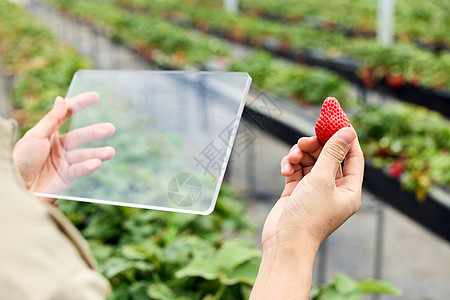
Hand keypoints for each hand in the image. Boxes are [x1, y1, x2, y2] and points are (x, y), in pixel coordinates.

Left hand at [13, 92, 114, 202]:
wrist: (16, 188)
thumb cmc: (21, 160)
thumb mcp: (35, 137)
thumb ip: (51, 120)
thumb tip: (61, 100)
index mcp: (48, 133)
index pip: (67, 115)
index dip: (80, 104)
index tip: (95, 96)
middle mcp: (58, 146)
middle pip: (80, 136)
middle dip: (95, 132)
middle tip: (110, 128)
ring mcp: (63, 162)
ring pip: (84, 154)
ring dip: (98, 153)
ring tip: (110, 152)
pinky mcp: (66, 177)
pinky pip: (79, 170)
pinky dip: (88, 167)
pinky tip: (97, 164)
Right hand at [250, 127, 363, 298]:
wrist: (285, 243)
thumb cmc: (308, 215)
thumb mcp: (323, 179)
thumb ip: (333, 152)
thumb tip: (348, 131)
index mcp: (349, 190)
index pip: (353, 157)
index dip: (346, 137)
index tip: (336, 119)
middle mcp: (334, 189)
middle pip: (329, 156)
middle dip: (316, 146)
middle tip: (306, 141)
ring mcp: (314, 191)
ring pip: (310, 161)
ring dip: (300, 155)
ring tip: (292, 157)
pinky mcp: (297, 192)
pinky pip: (297, 170)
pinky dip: (291, 166)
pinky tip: (285, 169)